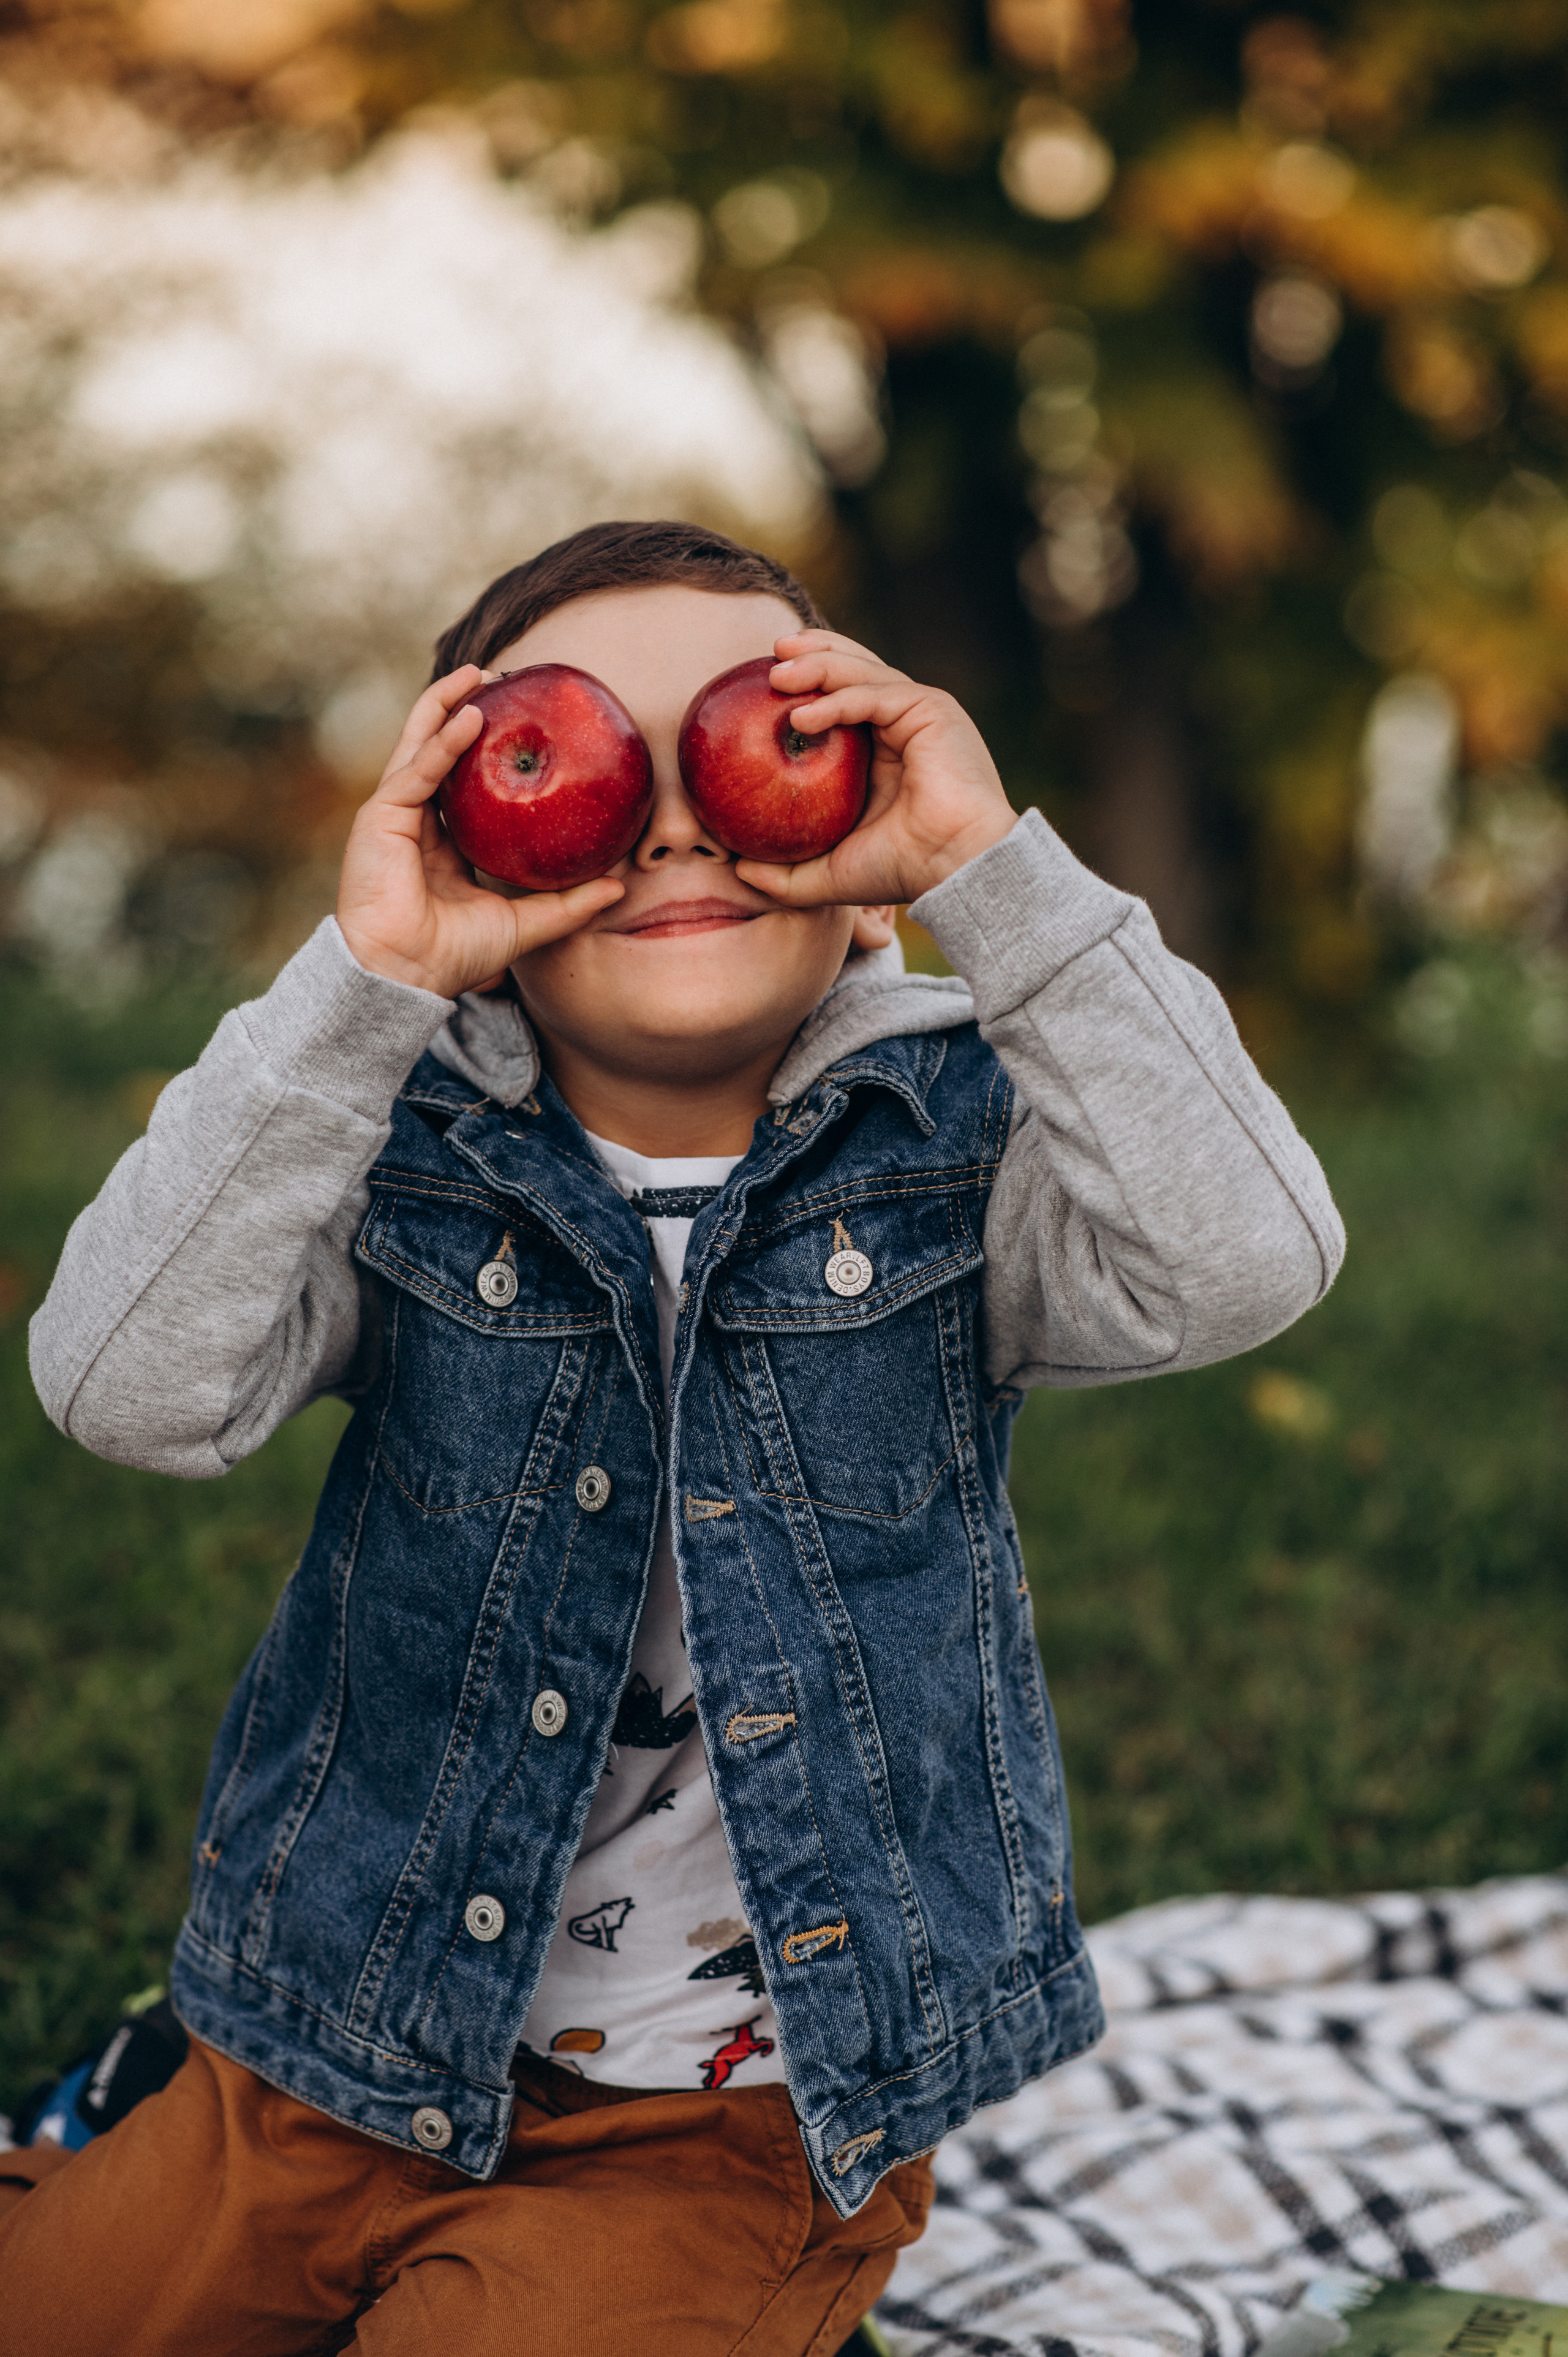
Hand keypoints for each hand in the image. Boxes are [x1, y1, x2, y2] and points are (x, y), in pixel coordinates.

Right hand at [335, 667, 624, 998]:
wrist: (404, 975)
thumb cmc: (452, 954)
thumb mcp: (525, 923)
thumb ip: (569, 903)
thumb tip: (621, 886)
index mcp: (444, 840)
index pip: (465, 780)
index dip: (489, 748)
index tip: (524, 718)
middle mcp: (417, 819)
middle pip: (439, 747)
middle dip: (464, 705)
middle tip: (502, 677)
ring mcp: (396, 813)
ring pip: (420, 741)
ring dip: (447, 702)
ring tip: (480, 672)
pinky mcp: (382, 815)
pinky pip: (418, 768)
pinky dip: (444, 741)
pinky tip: (472, 715)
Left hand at [734, 634, 1015, 908]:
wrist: (957, 870)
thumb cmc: (903, 871)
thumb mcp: (829, 874)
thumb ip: (786, 872)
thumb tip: (737, 871)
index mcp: (883, 749)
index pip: (841, 697)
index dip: (807, 681)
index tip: (762, 683)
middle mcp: (902, 724)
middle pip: (853, 670)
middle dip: (811, 653)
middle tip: (771, 653)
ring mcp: (919, 712)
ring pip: (863, 672)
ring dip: (817, 665)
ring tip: (776, 673)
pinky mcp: (932, 710)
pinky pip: (874, 694)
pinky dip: (837, 700)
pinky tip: (803, 715)